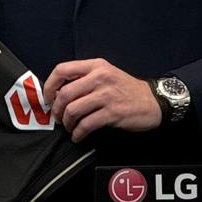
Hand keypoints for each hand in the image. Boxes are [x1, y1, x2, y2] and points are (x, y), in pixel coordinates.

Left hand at [43, 58, 161, 141]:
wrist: (153, 101)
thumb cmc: (126, 89)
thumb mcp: (106, 74)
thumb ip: (84, 78)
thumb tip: (58, 92)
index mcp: (96, 66)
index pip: (62, 69)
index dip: (49, 85)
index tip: (48, 97)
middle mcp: (100, 78)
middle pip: (65, 93)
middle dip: (56, 109)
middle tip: (58, 117)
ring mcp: (107, 95)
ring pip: (73, 110)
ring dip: (67, 122)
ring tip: (69, 127)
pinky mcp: (113, 113)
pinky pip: (86, 124)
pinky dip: (78, 133)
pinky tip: (78, 135)